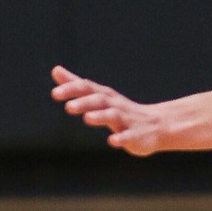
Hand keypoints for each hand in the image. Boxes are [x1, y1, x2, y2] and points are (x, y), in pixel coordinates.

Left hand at [51, 65, 169, 155]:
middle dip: (84, 103)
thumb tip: (55, 69)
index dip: (72, 90)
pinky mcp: (136, 136)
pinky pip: (129, 136)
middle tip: (68, 107)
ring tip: (87, 118)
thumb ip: (77, 84)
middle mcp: (115, 105)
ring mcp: (127, 120)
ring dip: (101, 116)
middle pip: (99, 101)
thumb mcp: (98, 95)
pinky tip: (112, 141)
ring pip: (113, 115)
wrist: (157, 125)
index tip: (55, 93)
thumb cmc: (122, 110)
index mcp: (105, 96)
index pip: (87, 88)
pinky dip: (121, 138)